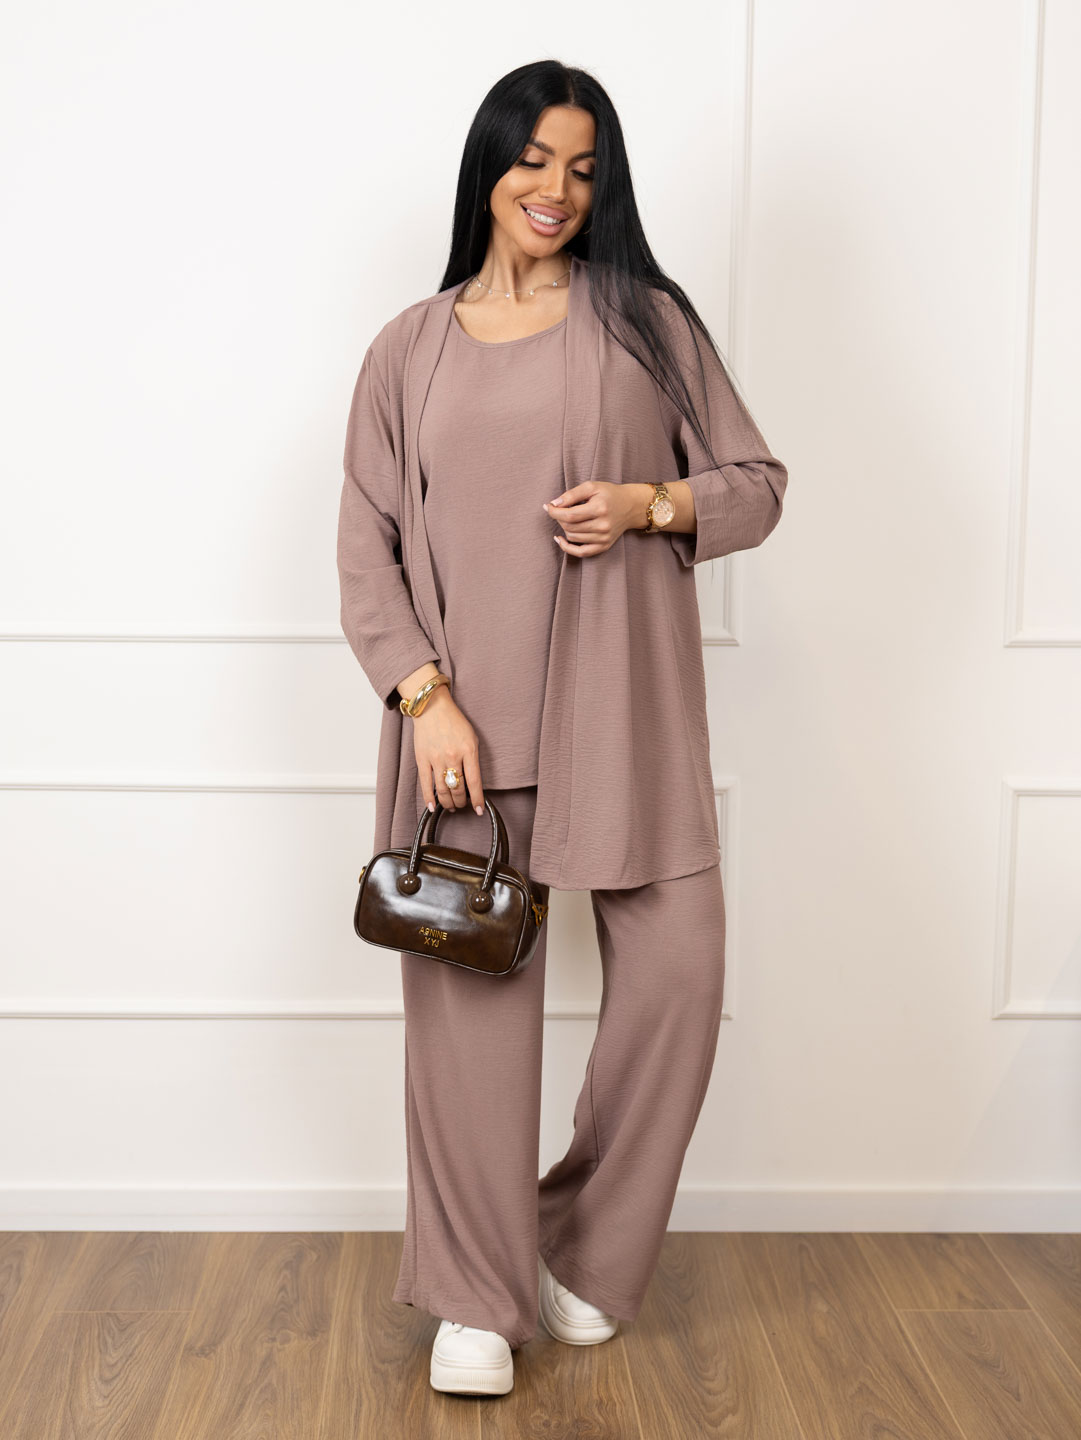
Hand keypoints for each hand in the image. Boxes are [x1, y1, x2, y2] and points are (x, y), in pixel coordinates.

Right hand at [411, 686, 484, 814]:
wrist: (432, 707)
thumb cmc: (454, 721)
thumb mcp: (472, 737)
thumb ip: (473, 759)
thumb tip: (472, 782)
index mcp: (468, 750)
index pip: (474, 782)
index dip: (477, 800)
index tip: (478, 810)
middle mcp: (452, 756)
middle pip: (458, 789)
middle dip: (462, 802)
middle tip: (463, 805)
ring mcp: (436, 758)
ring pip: (442, 790)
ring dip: (448, 803)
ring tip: (452, 807)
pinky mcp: (422, 759)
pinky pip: (425, 784)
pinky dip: (429, 798)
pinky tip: (432, 806)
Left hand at [543, 481, 641, 556]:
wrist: (631, 506)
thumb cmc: (609, 494)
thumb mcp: (591, 487)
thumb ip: (571, 494)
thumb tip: (553, 504)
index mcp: (600, 509)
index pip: (569, 515)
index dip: (554, 512)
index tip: (548, 506)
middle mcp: (603, 526)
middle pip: (569, 527)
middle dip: (559, 518)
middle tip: (560, 510)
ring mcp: (604, 538)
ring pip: (573, 538)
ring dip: (564, 528)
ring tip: (567, 518)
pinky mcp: (604, 546)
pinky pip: (581, 553)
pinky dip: (567, 548)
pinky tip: (560, 539)